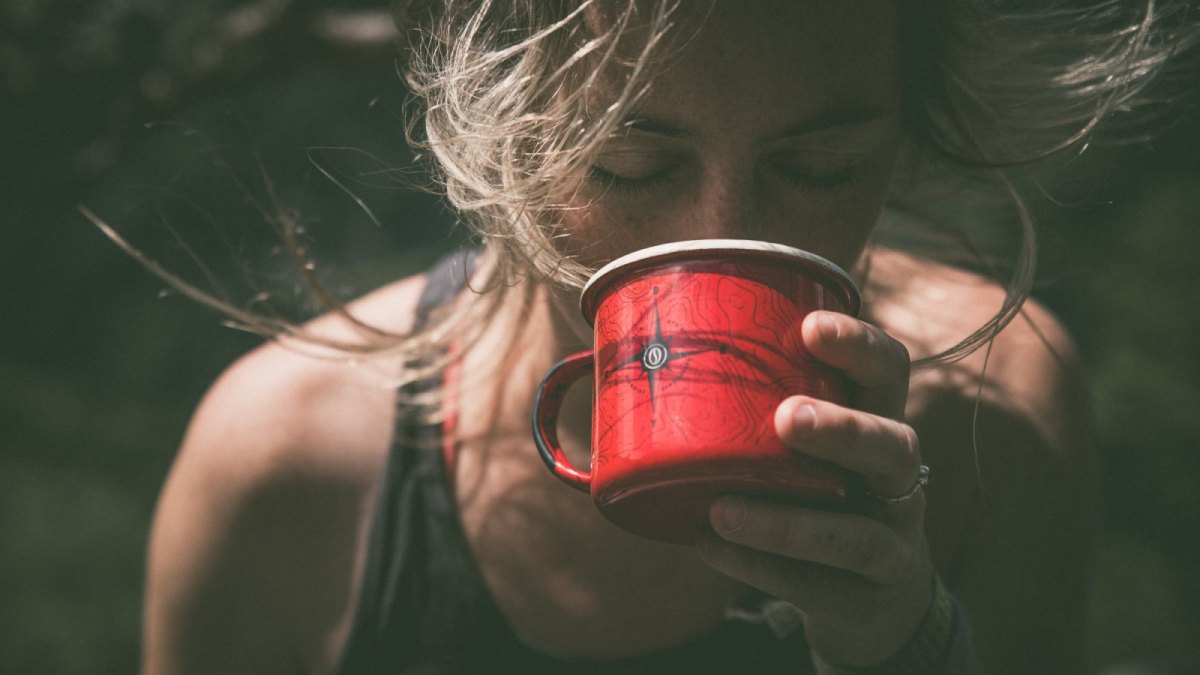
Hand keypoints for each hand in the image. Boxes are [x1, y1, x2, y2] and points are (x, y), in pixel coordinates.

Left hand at [696, 310, 935, 667]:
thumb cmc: (817, 498)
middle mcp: (898, 477)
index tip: (810, 327)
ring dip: (788, 522)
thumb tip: (639, 363)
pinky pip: (817, 583)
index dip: (859, 346)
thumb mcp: (804, 451)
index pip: (889, 372)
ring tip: (722, 509)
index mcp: (879, 422)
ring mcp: (895, 541)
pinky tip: (711, 548)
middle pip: (894, 444)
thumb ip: (752, 416)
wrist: (872, 602)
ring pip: (859, 533)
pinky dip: (760, 567)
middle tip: (786, 418)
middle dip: (842, 429)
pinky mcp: (871, 597)